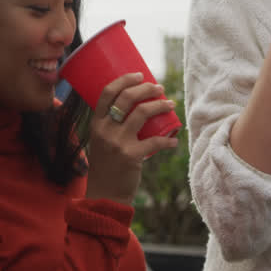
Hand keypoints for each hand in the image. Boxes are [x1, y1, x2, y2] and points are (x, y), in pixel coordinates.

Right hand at [83, 72, 179, 205]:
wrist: (105, 195)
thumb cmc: (107, 165)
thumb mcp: (101, 141)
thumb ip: (113, 126)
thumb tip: (140, 108)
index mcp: (96, 124)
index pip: (108, 93)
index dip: (125, 80)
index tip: (140, 75)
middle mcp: (105, 130)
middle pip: (127, 98)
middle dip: (147, 88)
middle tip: (160, 88)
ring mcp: (118, 142)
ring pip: (143, 113)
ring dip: (161, 105)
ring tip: (170, 104)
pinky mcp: (131, 156)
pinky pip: (155, 141)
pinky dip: (169, 139)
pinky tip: (174, 139)